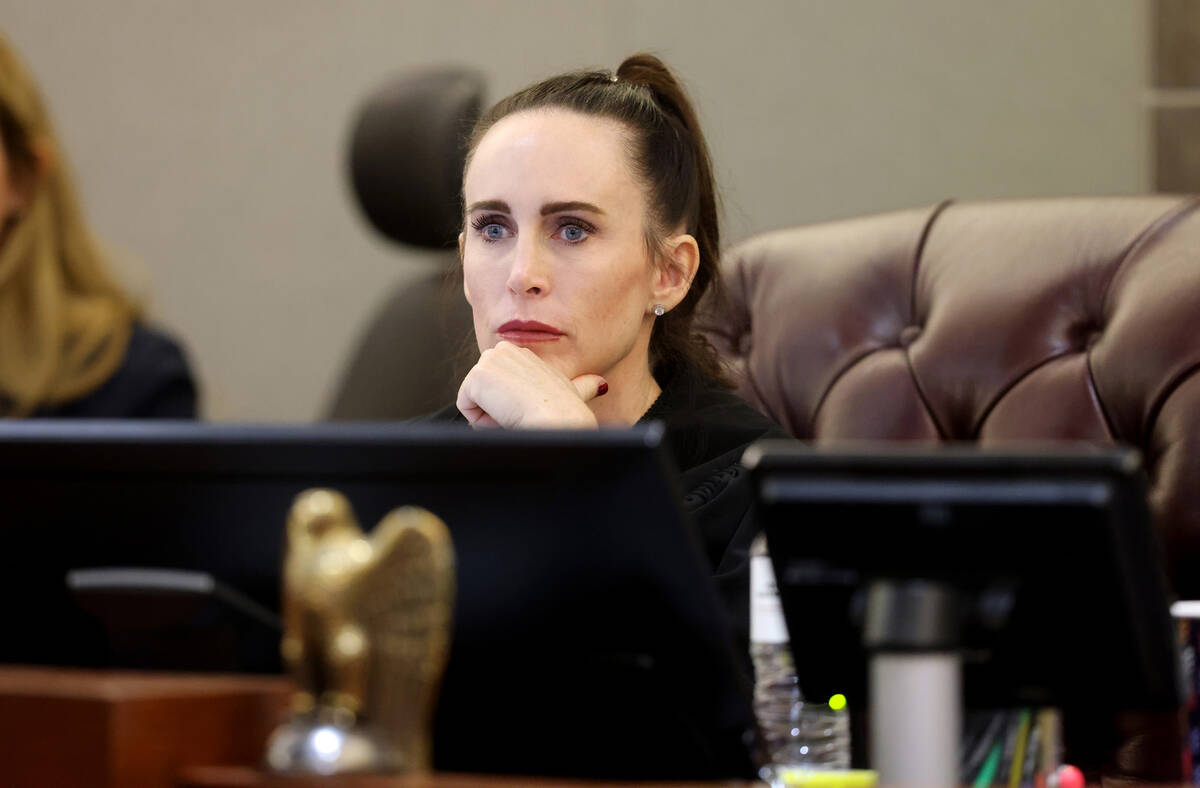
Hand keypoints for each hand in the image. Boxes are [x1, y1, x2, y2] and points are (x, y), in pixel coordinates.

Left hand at [456, 341, 606, 428]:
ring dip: (493, 417)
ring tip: (517, 415)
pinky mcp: (477, 376)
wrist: (560, 422)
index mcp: (524, 354)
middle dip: (500, 411)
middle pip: (484, 393)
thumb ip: (583, 387)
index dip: (515, 405)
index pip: (501, 386)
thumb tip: (601, 384)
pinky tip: (505, 416)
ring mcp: (489, 361)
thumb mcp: (576, 394)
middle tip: (525, 414)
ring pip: (475, 401)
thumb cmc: (569, 414)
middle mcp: (505, 350)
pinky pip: (466, 409)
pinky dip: (482, 421)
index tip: (533, 409)